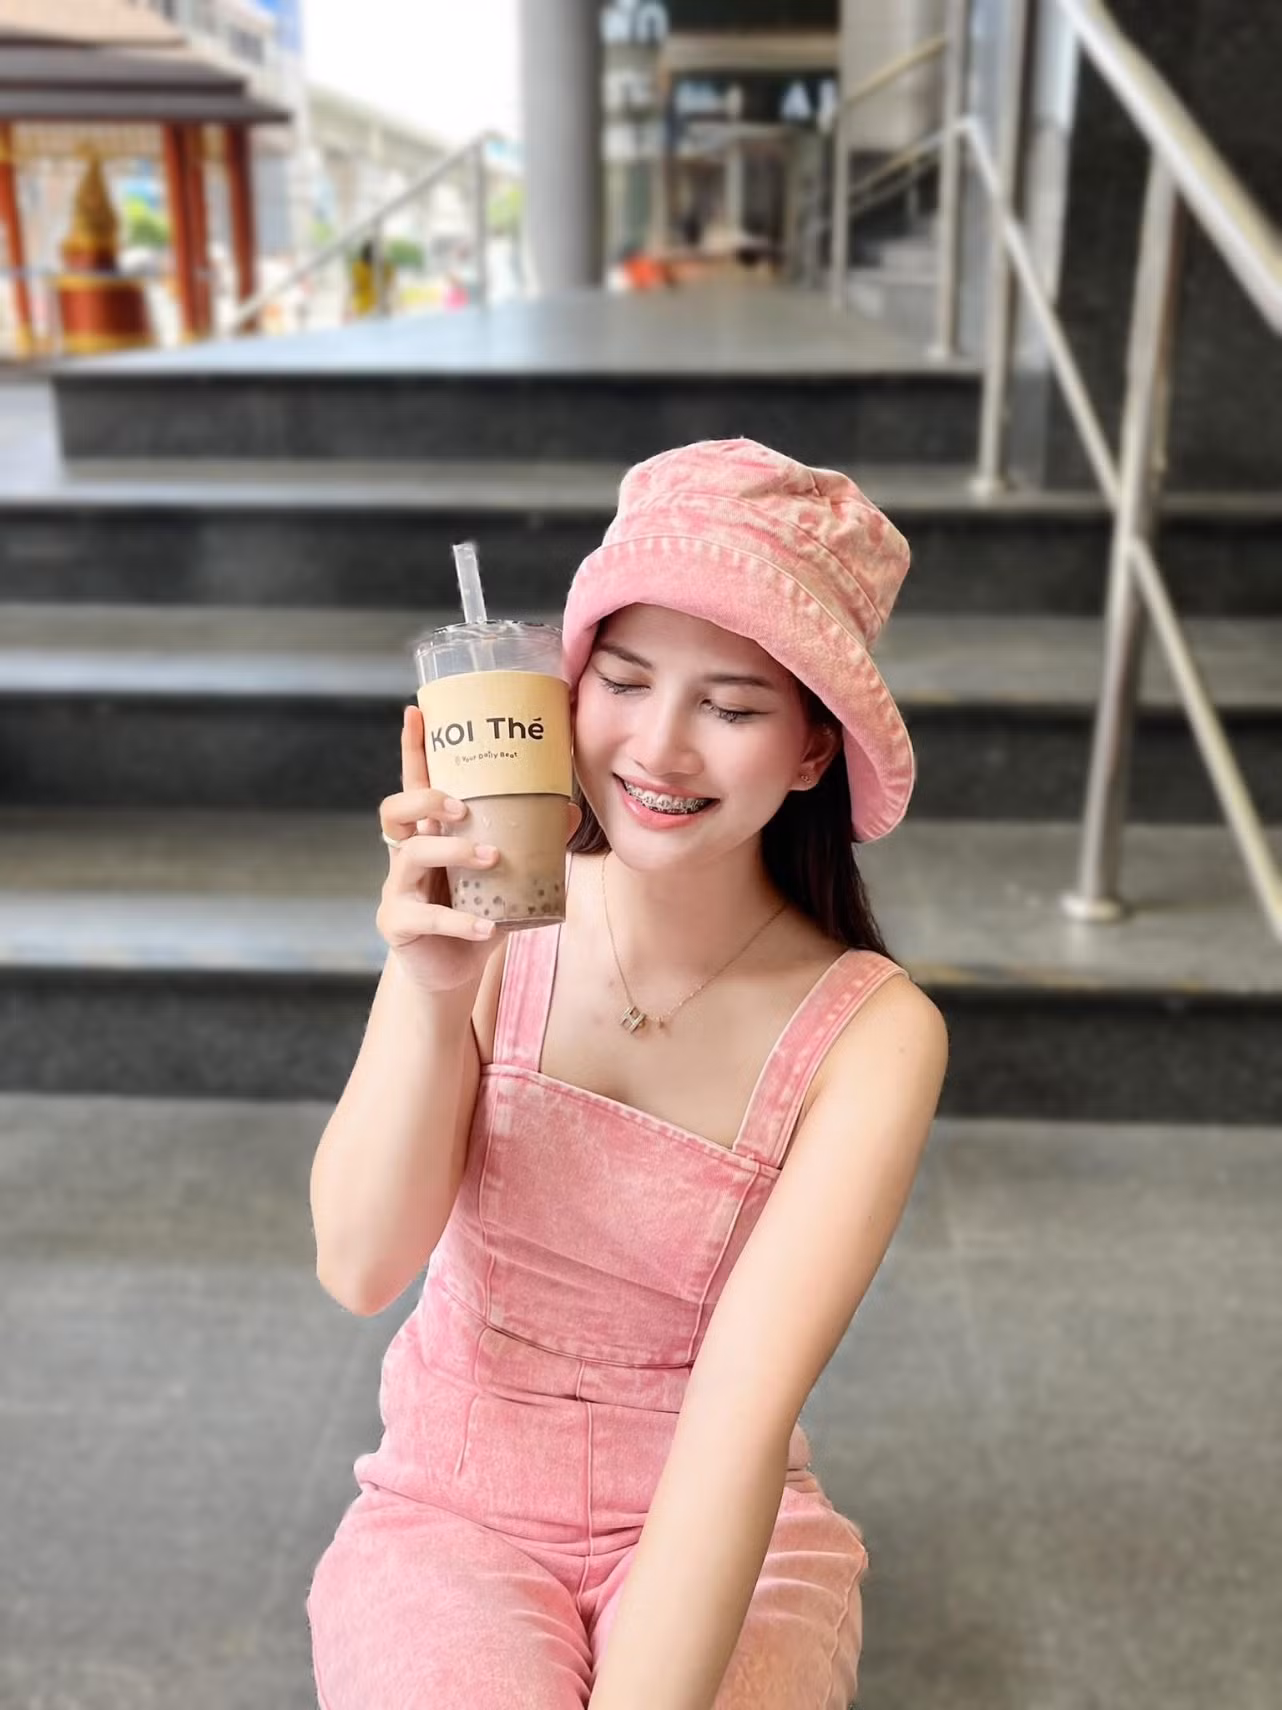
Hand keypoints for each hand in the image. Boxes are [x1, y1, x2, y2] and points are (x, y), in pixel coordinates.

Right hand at [375, 706, 578, 996]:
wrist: (451, 969)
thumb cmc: (475, 911)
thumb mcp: (504, 876)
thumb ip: (530, 845)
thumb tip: (568, 811)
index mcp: (428, 833)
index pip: (414, 783)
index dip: (412, 748)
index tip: (415, 712)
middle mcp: (406, 854)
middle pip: (395, 810)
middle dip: (426, 799)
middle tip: (463, 806)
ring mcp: (398, 889)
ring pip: (410, 856)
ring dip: (453, 851)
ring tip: (491, 858)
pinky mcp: (399, 925)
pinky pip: (425, 917)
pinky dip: (459, 921)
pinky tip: (486, 927)